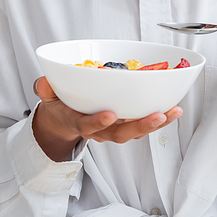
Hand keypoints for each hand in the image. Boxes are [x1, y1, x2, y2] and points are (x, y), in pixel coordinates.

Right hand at [32, 76, 182, 160]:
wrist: (65, 121)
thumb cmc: (61, 106)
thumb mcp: (48, 97)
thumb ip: (45, 89)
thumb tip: (43, 83)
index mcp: (78, 122)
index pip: (86, 126)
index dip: (97, 122)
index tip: (109, 115)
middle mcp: (99, 130)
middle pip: (119, 133)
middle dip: (139, 126)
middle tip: (156, 116)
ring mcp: (113, 129)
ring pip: (135, 131)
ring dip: (155, 123)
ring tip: (172, 112)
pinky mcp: (125, 124)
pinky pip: (143, 124)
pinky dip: (160, 118)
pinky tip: (173, 109)